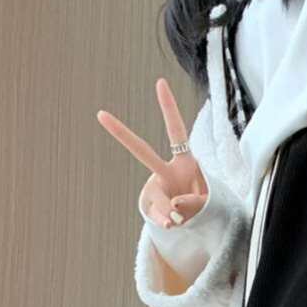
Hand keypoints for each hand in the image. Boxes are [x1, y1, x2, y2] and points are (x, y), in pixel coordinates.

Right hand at [97, 77, 207, 228]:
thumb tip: (173, 209)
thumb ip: (194, 204)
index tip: (159, 82)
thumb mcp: (206, 202)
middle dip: (122, 134)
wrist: (192, 222)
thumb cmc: (201, 204)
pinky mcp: (151, 206)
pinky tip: (172, 224)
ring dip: (173, 213)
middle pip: (142, 151)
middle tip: (99, 114)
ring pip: (160, 199)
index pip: (176, 131)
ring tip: (179, 220)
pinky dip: (168, 223)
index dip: (169, 108)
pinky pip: (160, 217)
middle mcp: (165, 170)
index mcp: (184, 161)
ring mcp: (156, 188)